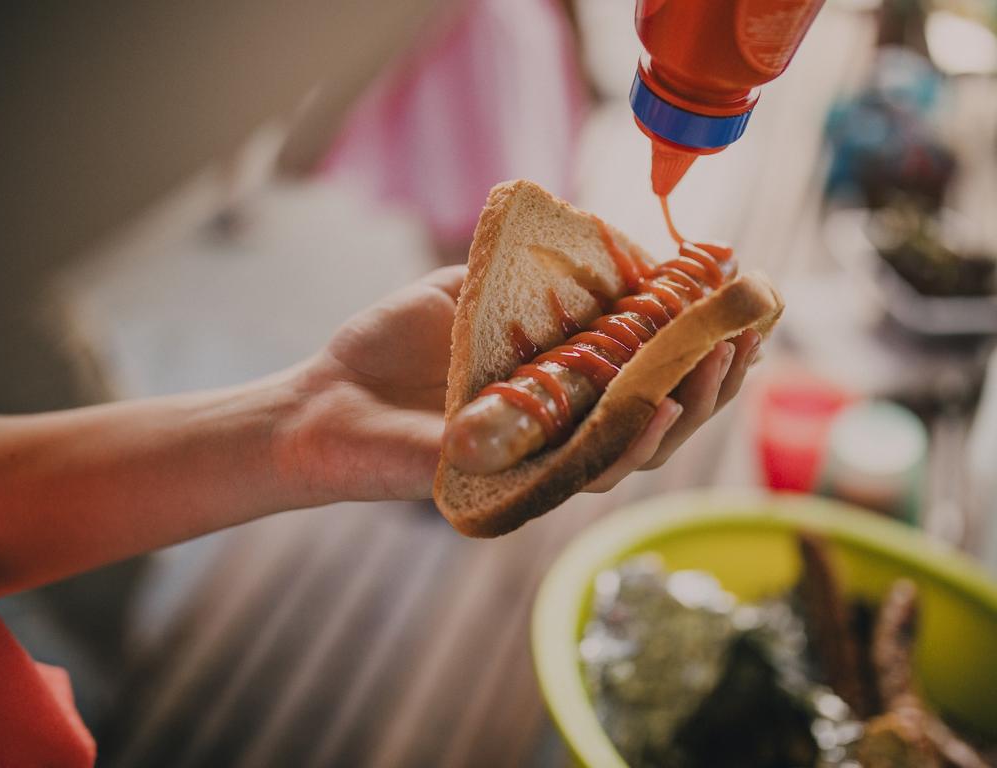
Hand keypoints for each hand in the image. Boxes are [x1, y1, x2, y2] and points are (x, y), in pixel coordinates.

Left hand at [277, 268, 761, 504]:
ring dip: (688, 407)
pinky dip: (626, 442)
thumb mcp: (471, 287)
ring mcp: (544, 461)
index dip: (702, 344)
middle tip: (749, 336)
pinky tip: (660, 407)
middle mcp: (566, 427)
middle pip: (661, 413)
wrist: (325, 399)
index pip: (650, 370)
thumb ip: (540, 271)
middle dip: (713, 377)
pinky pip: (583, 473)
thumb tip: (622, 247)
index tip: (746, 308)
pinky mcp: (516, 489)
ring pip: (637, 449)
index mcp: (564, 384)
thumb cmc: (394, 345)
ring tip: (720, 362)